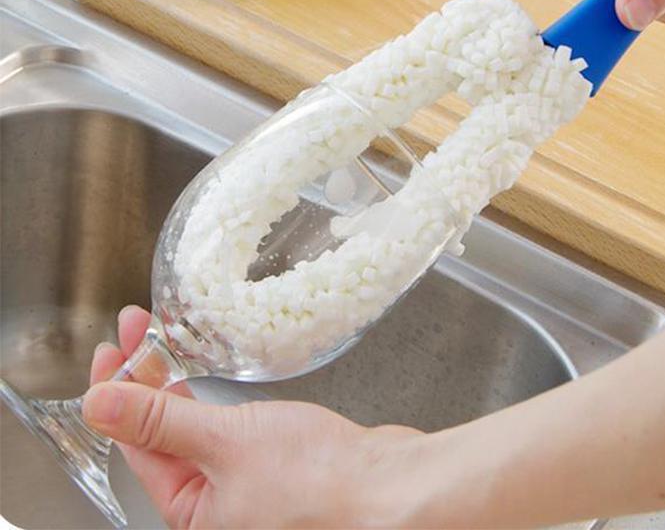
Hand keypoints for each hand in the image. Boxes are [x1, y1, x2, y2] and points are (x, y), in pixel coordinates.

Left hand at [84, 307, 424, 528]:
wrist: (388, 488)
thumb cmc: (317, 481)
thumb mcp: (228, 442)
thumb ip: (162, 419)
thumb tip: (99, 404)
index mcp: (192, 513)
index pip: (135, 442)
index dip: (119, 390)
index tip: (111, 348)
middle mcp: (214, 504)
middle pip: (162, 432)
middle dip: (146, 378)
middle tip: (138, 329)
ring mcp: (244, 483)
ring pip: (195, 427)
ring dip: (178, 383)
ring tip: (165, 340)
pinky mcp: (273, 464)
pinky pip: (228, 427)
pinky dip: (213, 397)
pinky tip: (211, 372)